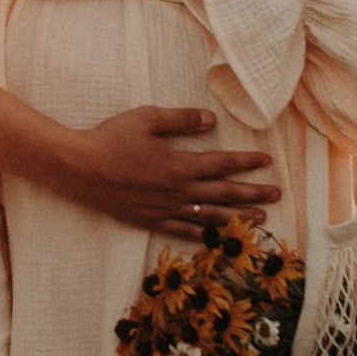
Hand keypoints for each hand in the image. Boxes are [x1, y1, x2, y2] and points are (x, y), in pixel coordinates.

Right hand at [55, 102, 277, 234]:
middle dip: (253, 193)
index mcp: (180, 165)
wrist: (80, 168)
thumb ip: (181, 120)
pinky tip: (216, 237)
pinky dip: (203, 234)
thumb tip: (211, 121)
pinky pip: (183, 231)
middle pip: (224, 193)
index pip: (222, 164)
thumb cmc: (111, 139)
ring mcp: (165, 210)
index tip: (266, 161)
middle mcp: (178, 192)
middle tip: (276, 194)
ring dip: (238, 217)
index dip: (246, 161)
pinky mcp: (150, 221)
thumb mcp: (147, 118)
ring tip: (260, 220)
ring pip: (210, 216)